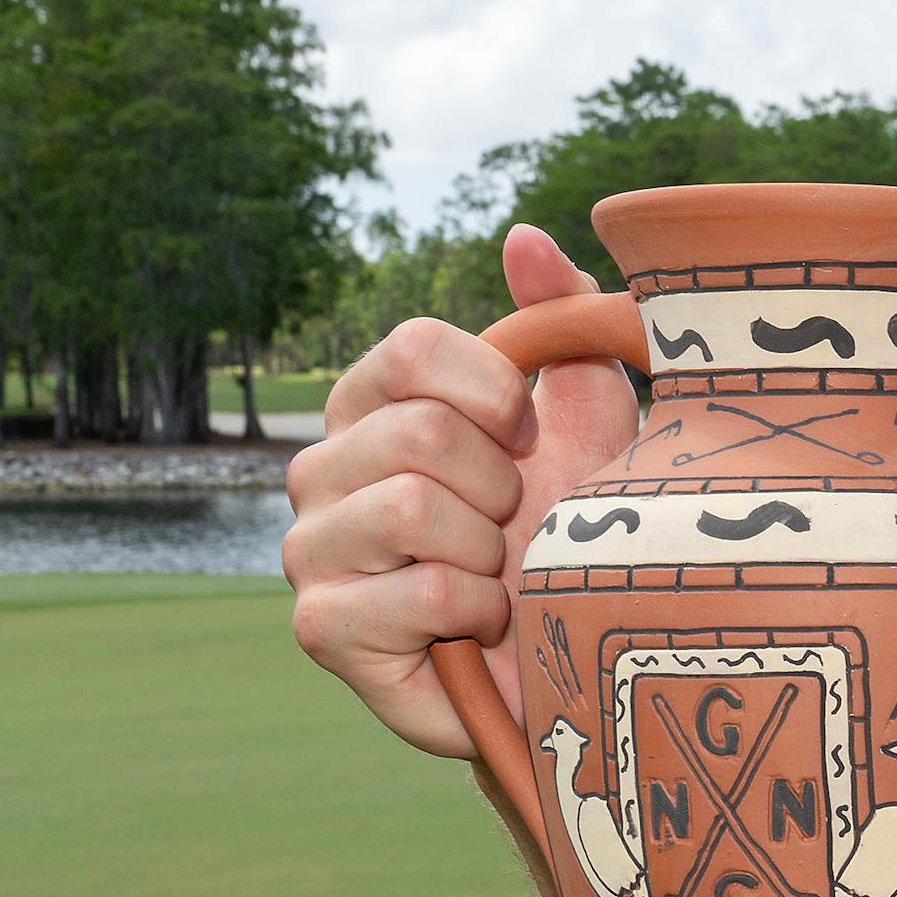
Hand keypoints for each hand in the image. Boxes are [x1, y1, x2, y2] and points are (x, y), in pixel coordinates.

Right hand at [283, 225, 641, 756]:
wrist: (565, 659)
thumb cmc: (566, 535)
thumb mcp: (587, 418)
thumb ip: (560, 323)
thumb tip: (525, 237)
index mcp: (368, 407)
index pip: (412, 348)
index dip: (495, 392)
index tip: (527, 437)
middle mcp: (319, 469)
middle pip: (420, 431)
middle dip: (500, 484)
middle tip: (510, 525)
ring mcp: (309, 549)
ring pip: (410, 508)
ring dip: (489, 552)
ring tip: (494, 576)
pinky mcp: (323, 628)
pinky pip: (421, 593)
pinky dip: (477, 613)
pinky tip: (479, 630)